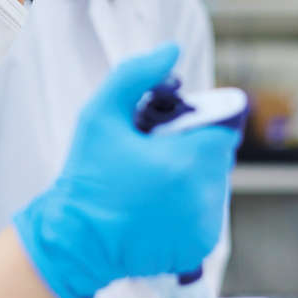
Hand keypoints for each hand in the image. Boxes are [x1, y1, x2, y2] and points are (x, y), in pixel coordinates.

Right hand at [13, 43, 240, 297]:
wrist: (74, 241)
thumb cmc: (85, 175)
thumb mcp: (100, 115)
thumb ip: (136, 74)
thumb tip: (172, 50)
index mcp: (189, 162)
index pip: (223, 127)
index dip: (197, 122)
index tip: (167, 130)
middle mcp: (205, 197)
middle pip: (218, 155)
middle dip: (192, 148)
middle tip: (150, 155)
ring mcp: (205, 227)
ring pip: (214, 183)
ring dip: (192, 176)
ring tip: (149, 182)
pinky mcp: (200, 248)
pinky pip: (206, 212)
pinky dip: (188, 206)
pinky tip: (154, 206)